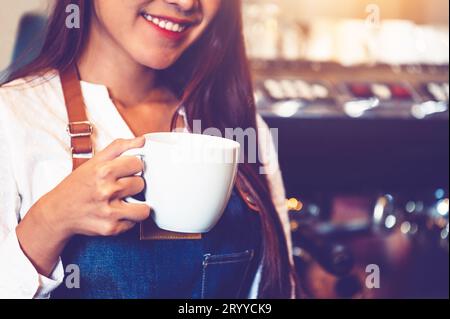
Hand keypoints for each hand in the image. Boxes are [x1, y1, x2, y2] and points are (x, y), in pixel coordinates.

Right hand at [16, 137, 149, 275]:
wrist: (57, 213)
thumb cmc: (78, 185)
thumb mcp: (94, 162)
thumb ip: (119, 147)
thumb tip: (142, 140)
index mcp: (103, 171)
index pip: (137, 163)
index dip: (133, 166)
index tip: (126, 170)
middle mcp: (106, 191)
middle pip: (140, 184)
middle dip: (133, 184)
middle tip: (121, 187)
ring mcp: (109, 212)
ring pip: (144, 208)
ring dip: (137, 205)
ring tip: (125, 201)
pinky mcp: (111, 228)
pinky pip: (134, 223)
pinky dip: (128, 219)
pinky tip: (116, 213)